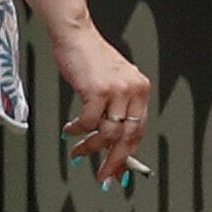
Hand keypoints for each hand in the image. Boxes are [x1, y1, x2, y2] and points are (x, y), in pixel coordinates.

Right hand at [48, 16, 153, 185]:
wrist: (75, 35)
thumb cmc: (90, 58)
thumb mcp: (112, 82)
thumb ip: (115, 108)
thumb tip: (109, 138)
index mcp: (140, 90)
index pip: (139, 131)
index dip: (128, 155)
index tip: (119, 171)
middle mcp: (133, 90)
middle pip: (127, 137)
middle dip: (113, 161)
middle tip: (103, 176)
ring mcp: (117, 90)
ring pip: (107, 133)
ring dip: (89, 147)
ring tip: (78, 151)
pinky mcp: (98, 90)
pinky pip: (88, 122)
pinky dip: (78, 131)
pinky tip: (70, 130)